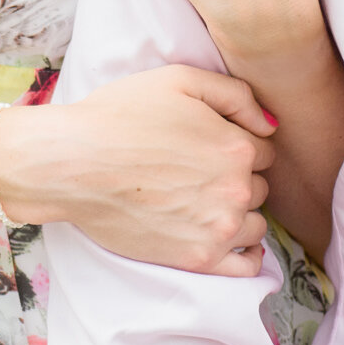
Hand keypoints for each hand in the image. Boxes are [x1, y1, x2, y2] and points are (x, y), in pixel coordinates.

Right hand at [0, 65, 276, 275]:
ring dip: (239, 211)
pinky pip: (248, 265)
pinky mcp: (198, 259)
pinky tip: (227, 237)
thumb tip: (270, 124)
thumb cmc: (120, 115)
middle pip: (258, 185)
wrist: (73, 163)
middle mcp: (236, 189)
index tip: (208, 144)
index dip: (236, 143)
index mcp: (236, 145)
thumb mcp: (180, 79)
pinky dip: (246, 252)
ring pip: (255, 222)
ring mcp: (219, 228)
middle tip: (198, 171)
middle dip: (236, 176)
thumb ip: (236, 94)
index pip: (262, 149)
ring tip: (204, 202)